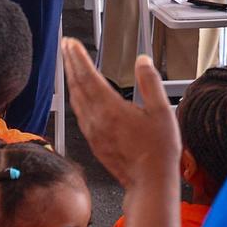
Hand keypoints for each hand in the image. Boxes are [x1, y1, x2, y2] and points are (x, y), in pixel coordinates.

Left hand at [61, 38, 181, 188]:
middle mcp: (96, 118)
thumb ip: (150, 83)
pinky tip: (79, 94)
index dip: (78, 57)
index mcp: (110, 108)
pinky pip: (79, 113)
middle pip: (77, 84)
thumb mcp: (161, 111)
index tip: (71, 43)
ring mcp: (92, 131)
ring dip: (71, 78)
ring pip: (75, 99)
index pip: (88, 76)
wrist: (149, 182)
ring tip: (70, 65)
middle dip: (70, 63)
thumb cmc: (158, 150)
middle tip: (65, 46)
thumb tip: (142, 60)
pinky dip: (76, 97)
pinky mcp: (93, 141)